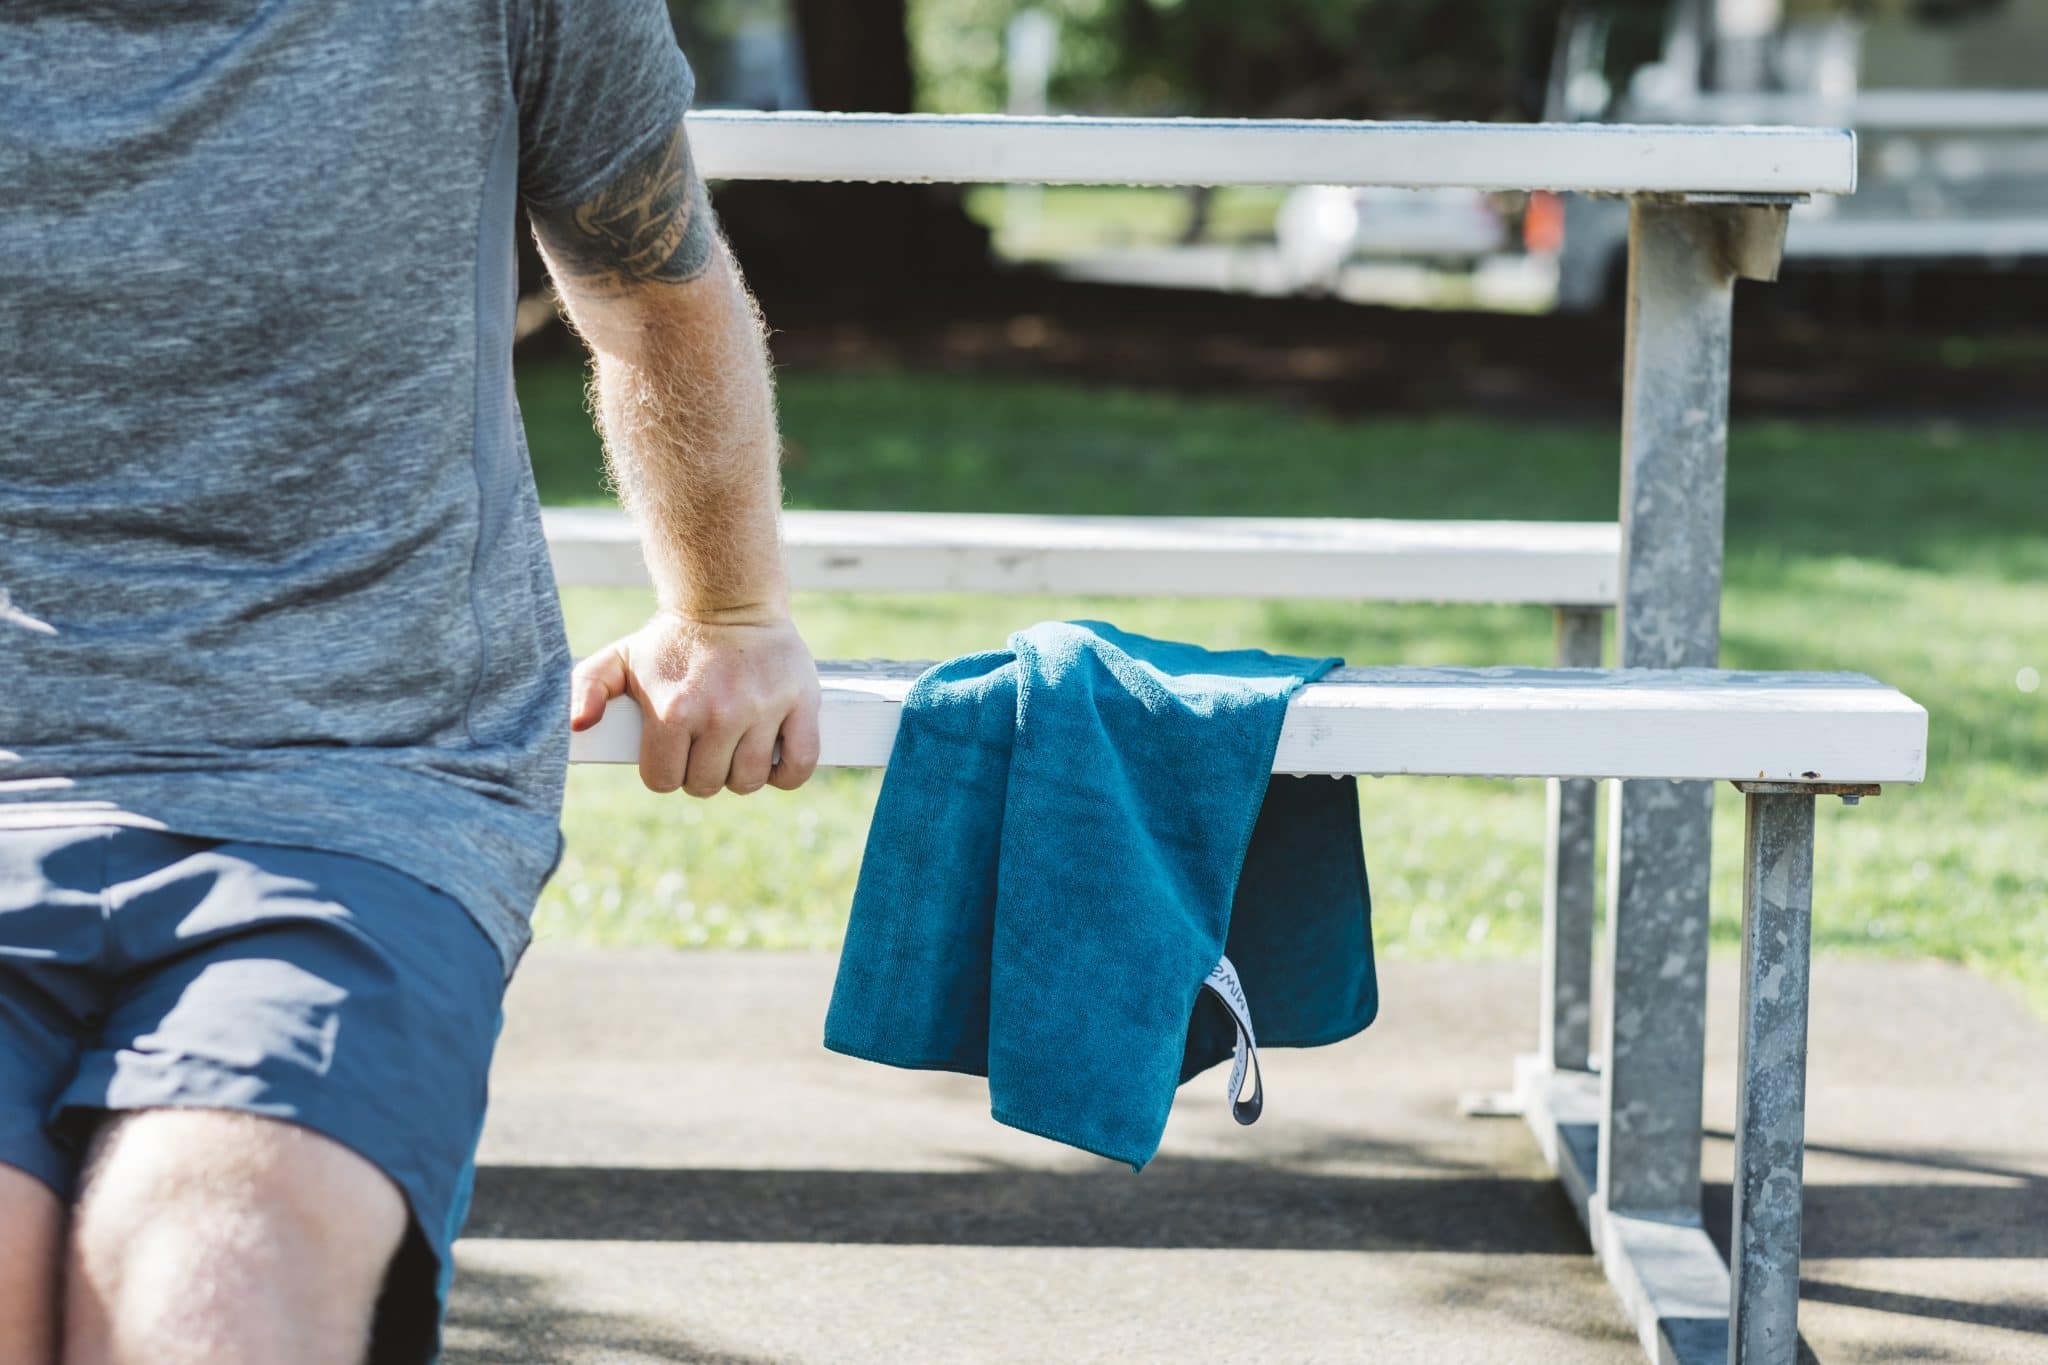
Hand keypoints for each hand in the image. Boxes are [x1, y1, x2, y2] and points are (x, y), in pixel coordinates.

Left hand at [569, 608, 821, 795]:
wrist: (729, 599)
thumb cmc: (672, 641)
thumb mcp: (620, 658)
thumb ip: (587, 688)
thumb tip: (578, 725)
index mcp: (674, 710)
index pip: (664, 781)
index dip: (665, 770)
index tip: (673, 749)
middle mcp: (720, 713)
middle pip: (706, 785)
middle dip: (701, 772)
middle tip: (704, 744)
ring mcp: (764, 709)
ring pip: (749, 781)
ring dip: (740, 773)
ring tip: (735, 745)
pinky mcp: (802, 703)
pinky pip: (798, 765)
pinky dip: (786, 774)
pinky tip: (773, 759)